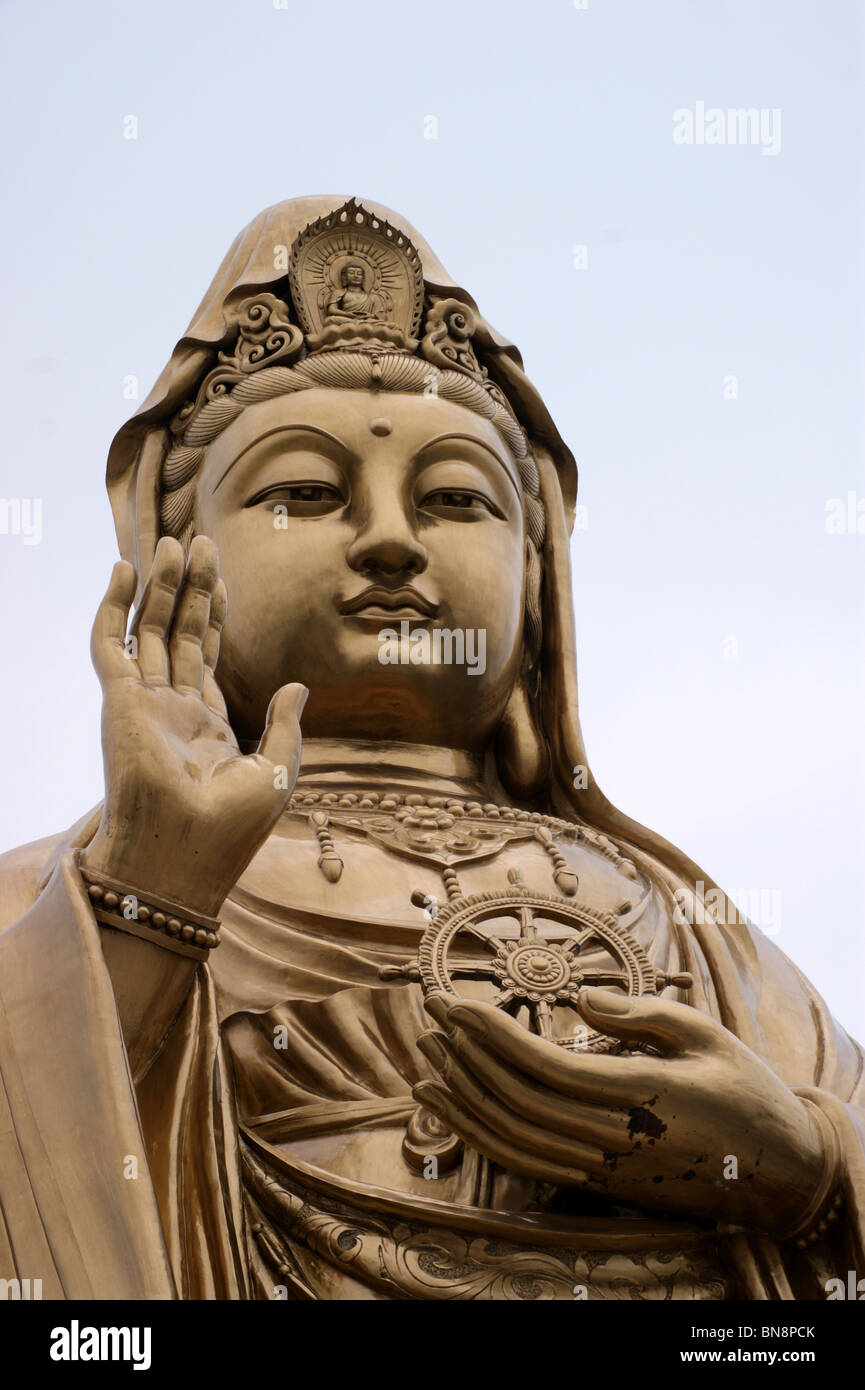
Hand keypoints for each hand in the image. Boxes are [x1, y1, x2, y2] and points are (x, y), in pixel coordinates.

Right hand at [82, 535, 305, 916]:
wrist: (183, 857)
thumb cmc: (231, 831)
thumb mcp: (277, 773)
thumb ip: (286, 726)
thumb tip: (298, 684)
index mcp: (207, 727)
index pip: (208, 657)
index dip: (215, 615)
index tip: (222, 578)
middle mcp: (171, 710)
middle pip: (180, 633)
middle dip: (191, 588)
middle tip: (202, 542)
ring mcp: (142, 704)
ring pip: (149, 630)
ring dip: (159, 586)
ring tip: (173, 542)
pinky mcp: (119, 701)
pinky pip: (110, 643)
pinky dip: (115, 605)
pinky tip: (126, 569)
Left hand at [414, 987, 829, 1235]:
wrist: (776, 1172)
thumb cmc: (744, 1090)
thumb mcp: (706, 1036)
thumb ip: (642, 1014)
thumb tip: (580, 1000)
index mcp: (642, 1097)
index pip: (545, 1067)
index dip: (494, 1034)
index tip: (458, 1000)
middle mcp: (614, 1140)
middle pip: (517, 1099)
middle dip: (466, 1051)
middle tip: (430, 1006)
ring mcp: (602, 1169)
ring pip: (511, 1137)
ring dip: (463, 1091)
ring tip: (427, 1048)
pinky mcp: (596, 1184)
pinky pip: (521, 1162)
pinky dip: (477, 1133)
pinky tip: (448, 1101)